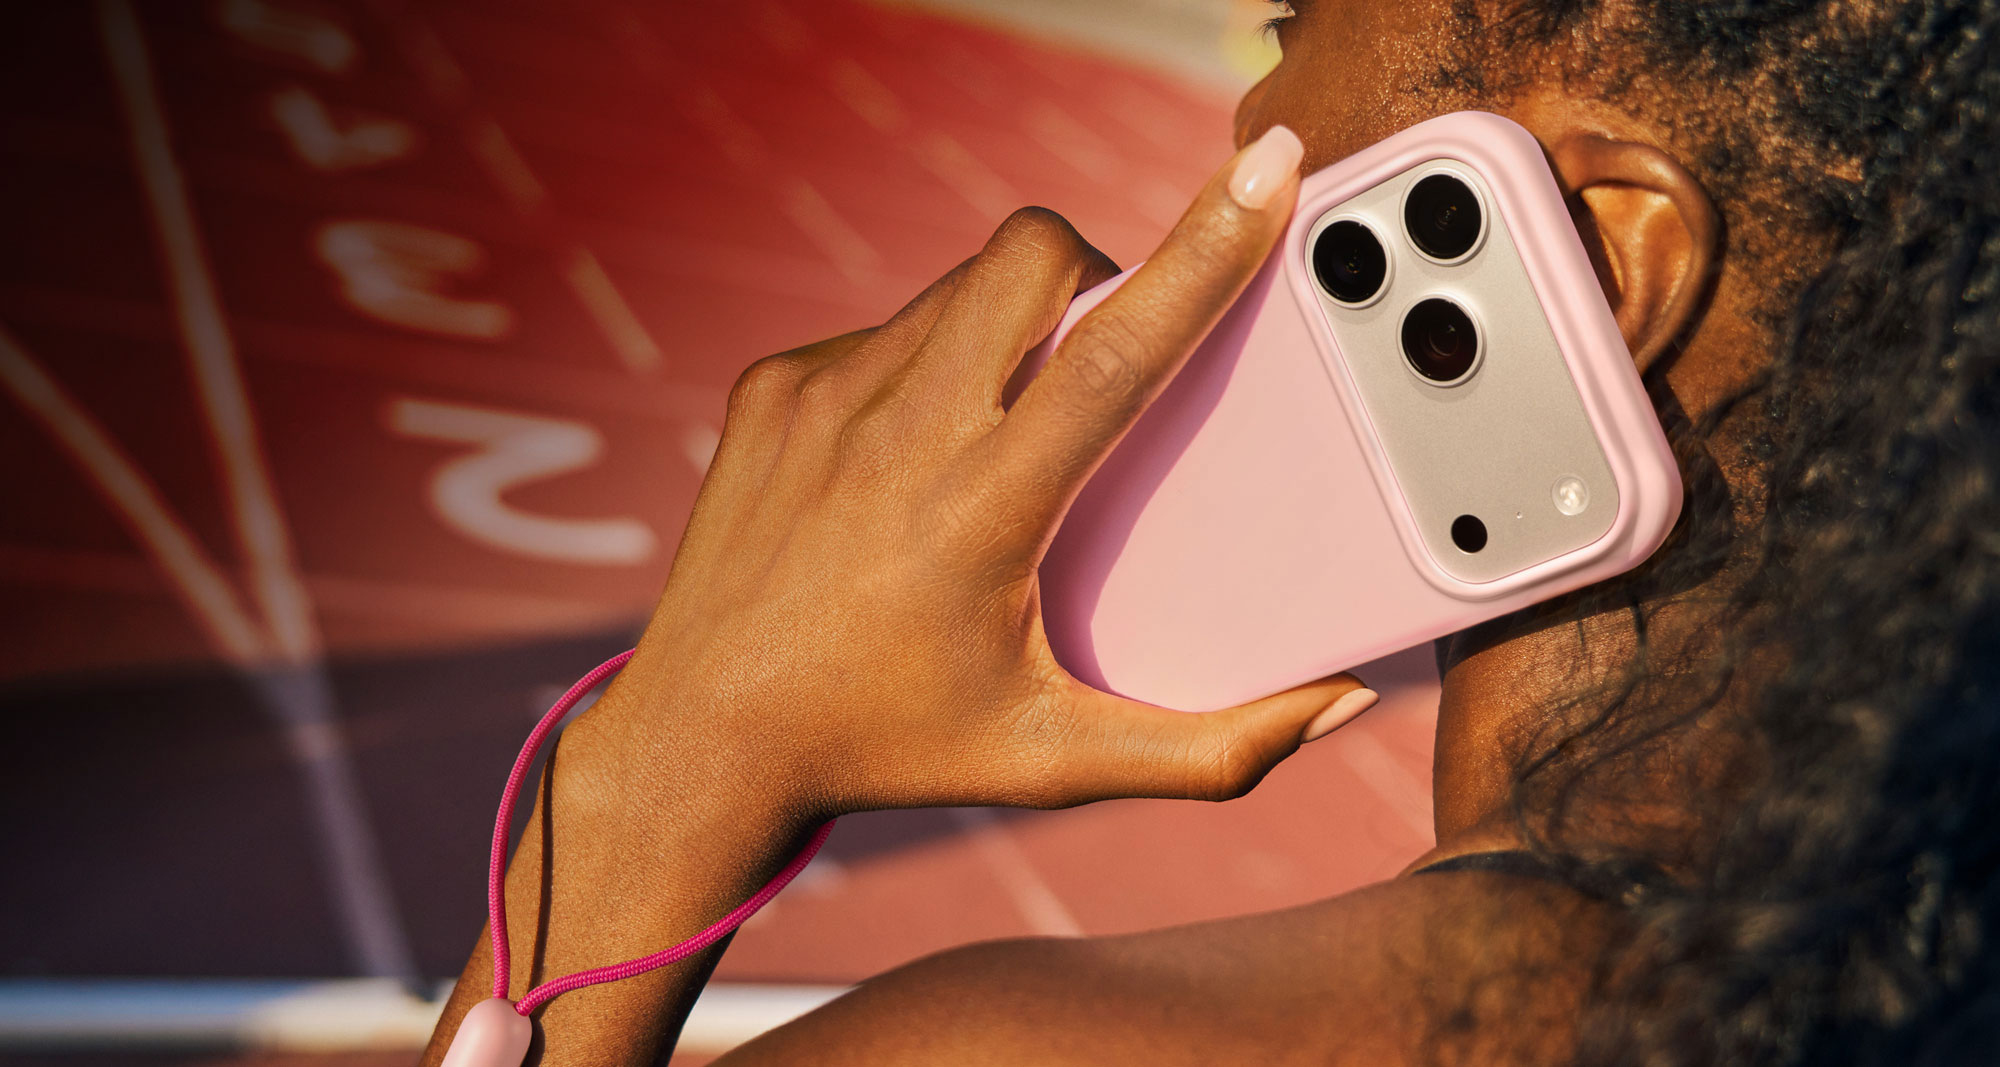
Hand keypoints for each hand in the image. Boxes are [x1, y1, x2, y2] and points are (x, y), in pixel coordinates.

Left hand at [578, 125, 1368, 831]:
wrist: (703, 733)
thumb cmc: (889, 745)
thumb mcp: (1053, 764)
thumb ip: (1209, 750)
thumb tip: (1333, 707)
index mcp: (982, 512)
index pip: (1117, 354)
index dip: (1204, 253)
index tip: (1265, 168)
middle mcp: (897, 433)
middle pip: (1031, 255)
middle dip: (1093, 264)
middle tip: (1102, 351)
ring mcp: (822, 397)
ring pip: (958, 288)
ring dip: (1007, 326)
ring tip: (1000, 427)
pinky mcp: (772, 386)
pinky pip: (882, 330)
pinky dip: (924, 367)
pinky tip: (908, 458)